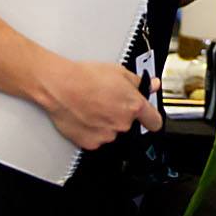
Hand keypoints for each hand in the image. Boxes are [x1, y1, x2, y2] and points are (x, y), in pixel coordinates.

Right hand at [38, 59, 160, 149]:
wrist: (60, 87)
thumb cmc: (86, 77)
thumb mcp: (119, 72)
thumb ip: (139, 82)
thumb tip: (152, 85)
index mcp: (133, 106)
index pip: (154, 121)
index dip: (153, 119)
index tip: (150, 119)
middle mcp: (122, 123)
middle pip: (129, 124)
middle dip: (121, 114)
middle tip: (107, 101)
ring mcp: (107, 135)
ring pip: (112, 131)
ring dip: (106, 123)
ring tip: (93, 106)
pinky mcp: (90, 143)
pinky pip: (97, 139)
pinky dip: (92, 130)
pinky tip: (85, 116)